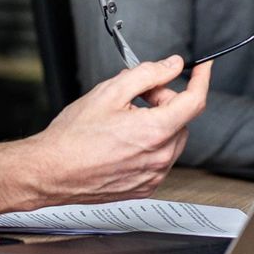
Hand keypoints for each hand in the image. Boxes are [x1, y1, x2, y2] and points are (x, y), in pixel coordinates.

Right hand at [0, 55, 213, 213]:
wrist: (51, 171)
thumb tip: (171, 66)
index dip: (201, 79)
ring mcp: (153, 175)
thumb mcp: (110, 91)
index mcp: (155, 131)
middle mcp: (159, 157)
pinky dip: (150, 146)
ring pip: (172, 140)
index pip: (195, 100)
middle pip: (181, 119)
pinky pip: (160, 160)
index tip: (202, 68)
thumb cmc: (72, 137)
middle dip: (165, 102)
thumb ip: (147, 74)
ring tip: (125, 121)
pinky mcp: (145, 187)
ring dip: (159, 125)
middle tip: (138, 96)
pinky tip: (123, 141)